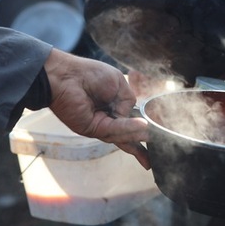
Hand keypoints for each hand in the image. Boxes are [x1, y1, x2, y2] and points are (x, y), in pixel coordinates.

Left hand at [44, 49, 150, 168]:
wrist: (65, 75)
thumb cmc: (89, 74)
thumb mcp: (118, 83)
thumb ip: (128, 102)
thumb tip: (133, 119)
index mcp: (114, 106)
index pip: (132, 122)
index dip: (144, 129)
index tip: (159, 136)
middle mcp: (107, 118)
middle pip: (128, 136)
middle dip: (142, 146)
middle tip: (159, 152)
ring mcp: (100, 125)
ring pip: (123, 135)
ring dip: (138, 134)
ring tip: (151, 134)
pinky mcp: (92, 129)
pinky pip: (114, 130)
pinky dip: (128, 128)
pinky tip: (142, 127)